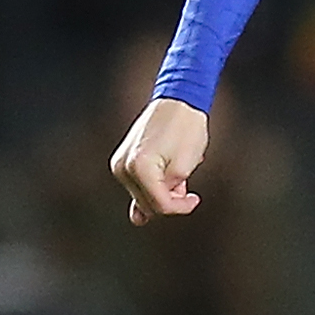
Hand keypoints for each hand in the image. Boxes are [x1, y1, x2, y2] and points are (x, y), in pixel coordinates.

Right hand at [111, 96, 209, 226]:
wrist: (177, 102)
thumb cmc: (185, 129)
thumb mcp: (185, 167)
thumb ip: (170, 192)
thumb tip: (148, 212)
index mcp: (138, 169)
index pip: (160, 205)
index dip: (181, 207)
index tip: (195, 197)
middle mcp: (122, 168)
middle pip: (148, 205)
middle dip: (170, 200)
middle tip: (186, 184)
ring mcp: (119, 164)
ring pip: (142, 197)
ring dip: (162, 193)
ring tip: (179, 174)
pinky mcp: (123, 161)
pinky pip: (137, 185)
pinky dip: (153, 186)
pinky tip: (167, 180)